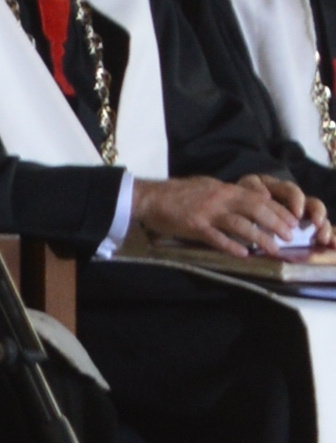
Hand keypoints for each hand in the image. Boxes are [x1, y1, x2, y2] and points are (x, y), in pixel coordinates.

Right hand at [131, 171, 329, 264]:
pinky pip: (217, 238)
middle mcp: (219, 198)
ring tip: (274, 249)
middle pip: (254, 209)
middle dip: (275, 222)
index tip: (292, 220)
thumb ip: (227, 196)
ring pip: (240, 224)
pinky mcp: (194, 226)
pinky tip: (244, 255)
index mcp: (223, 189)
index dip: (277, 209)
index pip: (257, 197)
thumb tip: (248, 205)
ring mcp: (207, 212)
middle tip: (289, 236)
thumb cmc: (178, 193)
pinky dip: (232, 246)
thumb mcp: (207, 187)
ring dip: (260, 237)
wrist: (150, 197)